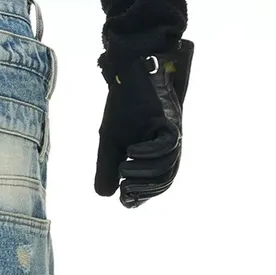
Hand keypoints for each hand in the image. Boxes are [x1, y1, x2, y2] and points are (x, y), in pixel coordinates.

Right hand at [94, 39, 194, 207]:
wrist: (126, 75)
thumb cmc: (122, 109)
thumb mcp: (110, 144)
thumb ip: (106, 169)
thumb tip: (105, 195)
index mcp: (156, 155)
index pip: (155, 185)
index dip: (142, 196)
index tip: (125, 199)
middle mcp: (168, 147)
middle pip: (165, 179)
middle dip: (145, 190)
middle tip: (124, 190)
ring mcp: (171, 133)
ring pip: (168, 165)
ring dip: (144, 172)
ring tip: (123, 169)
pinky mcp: (169, 120)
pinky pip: (168, 144)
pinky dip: (149, 152)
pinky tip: (131, 152)